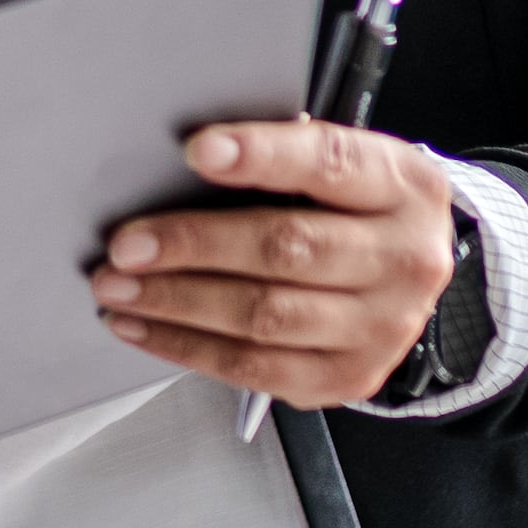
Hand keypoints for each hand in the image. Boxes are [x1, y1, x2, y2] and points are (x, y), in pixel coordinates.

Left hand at [87, 118, 462, 411]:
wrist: (408, 274)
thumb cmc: (358, 209)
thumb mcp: (344, 166)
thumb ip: (284, 157)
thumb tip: (189, 161)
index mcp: (404, 187)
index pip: (330, 163)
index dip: (260, 155)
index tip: (197, 150)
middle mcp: (404, 259)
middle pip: (287, 248)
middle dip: (192, 245)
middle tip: (127, 244)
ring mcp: (381, 327)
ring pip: (264, 316)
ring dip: (177, 303)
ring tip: (120, 288)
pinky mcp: (349, 376)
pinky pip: (255, 367)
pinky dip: (188, 347)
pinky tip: (146, 327)